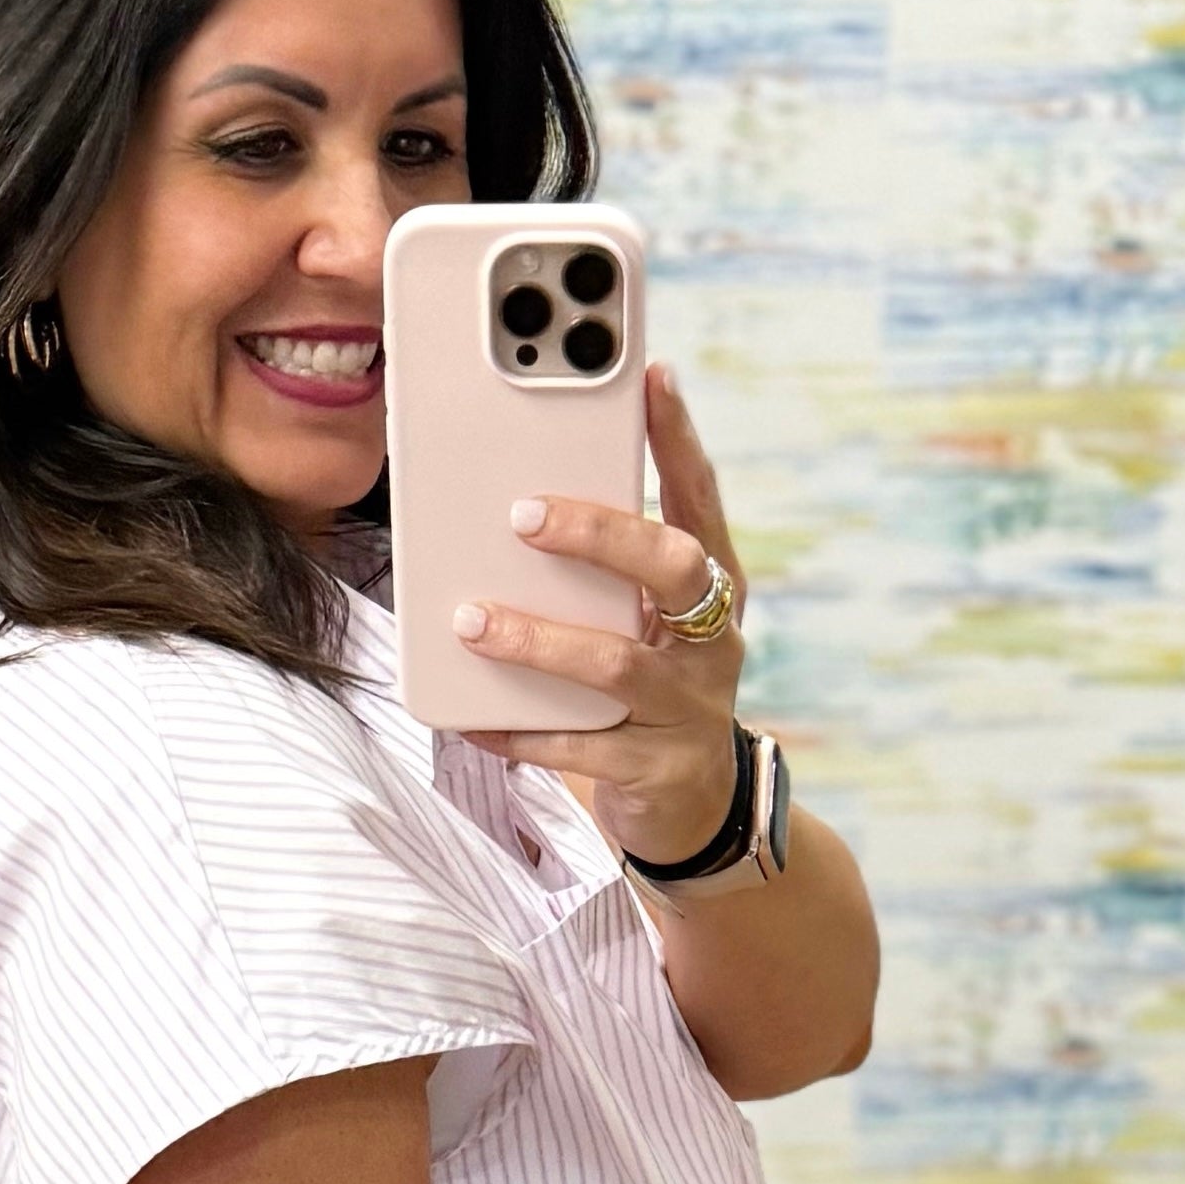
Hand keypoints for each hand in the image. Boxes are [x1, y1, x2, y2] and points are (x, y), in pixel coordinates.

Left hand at [453, 363, 746, 867]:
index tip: (650, 376)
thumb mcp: (643, 620)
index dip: (679, 438)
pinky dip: (520, 731)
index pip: (701, 498)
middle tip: (523, 514)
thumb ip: (606, 568)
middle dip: (600, 534)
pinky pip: (579, 749)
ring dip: (538, 639)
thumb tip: (514, 499)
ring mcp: (689, 708)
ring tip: (471, 619)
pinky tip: (470, 718)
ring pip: (617, 664)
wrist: (693, 807)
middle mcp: (714, 640)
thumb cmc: (650, 687)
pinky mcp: (656, 770)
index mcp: (714, 587)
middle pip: (675, 568)